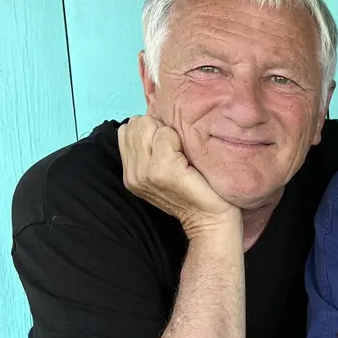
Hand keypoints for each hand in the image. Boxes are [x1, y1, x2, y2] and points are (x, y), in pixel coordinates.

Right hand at [118, 115, 236, 235]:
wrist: (210, 219)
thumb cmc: (195, 190)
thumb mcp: (163, 170)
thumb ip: (150, 148)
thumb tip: (154, 117)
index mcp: (130, 173)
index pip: (127, 128)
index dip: (151, 130)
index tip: (169, 148)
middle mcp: (132, 173)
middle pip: (136, 123)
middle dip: (158, 128)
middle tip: (176, 151)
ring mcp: (144, 172)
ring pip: (149, 125)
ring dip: (169, 134)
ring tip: (181, 156)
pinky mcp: (161, 171)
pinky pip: (167, 135)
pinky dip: (180, 141)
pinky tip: (188, 161)